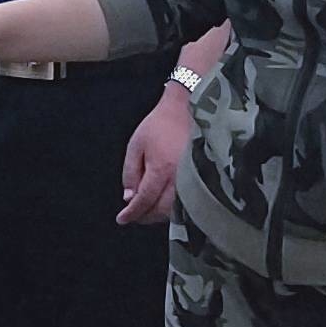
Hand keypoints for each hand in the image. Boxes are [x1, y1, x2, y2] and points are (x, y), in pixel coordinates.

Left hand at [115, 84, 193, 228]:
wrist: (188, 107)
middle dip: (145, 217)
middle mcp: (180, 178)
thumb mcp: (136, 144)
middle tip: (133, 216)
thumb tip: (129, 198)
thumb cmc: (161, 123)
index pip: (144, 201)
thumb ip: (130, 173)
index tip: (122, 219)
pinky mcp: (203, 176)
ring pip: (177, 210)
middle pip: (161, 211)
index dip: (132, 213)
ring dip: (160, 215)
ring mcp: (194, 179)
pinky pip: (188, 201)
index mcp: (161, 169)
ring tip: (147, 210)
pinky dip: (175, 208)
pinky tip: (165, 203)